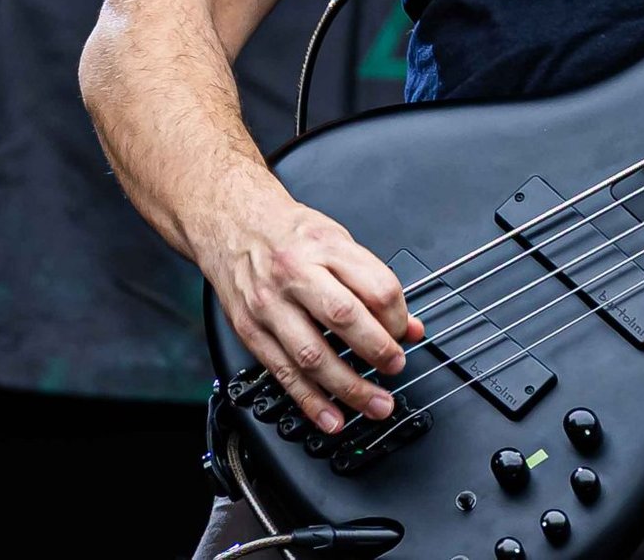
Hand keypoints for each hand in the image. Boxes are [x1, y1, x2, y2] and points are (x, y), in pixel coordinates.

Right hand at [200, 187, 424, 430]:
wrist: (233, 225)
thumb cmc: (289, 233)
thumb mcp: (338, 241)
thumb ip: (373, 282)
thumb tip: (410, 326)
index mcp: (325, 247)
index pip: (375, 286)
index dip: (398, 317)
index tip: (406, 333)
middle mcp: (295, 275)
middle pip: (344, 318)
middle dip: (378, 351)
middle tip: (395, 368)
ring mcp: (270, 306)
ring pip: (312, 355)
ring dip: (349, 388)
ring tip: (376, 404)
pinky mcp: (250, 331)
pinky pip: (283, 373)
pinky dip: (310, 401)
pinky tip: (332, 418)